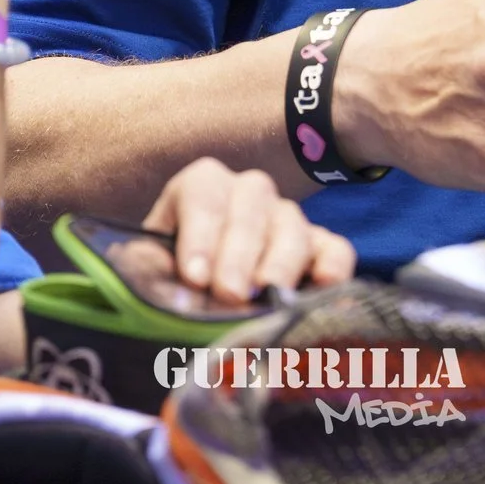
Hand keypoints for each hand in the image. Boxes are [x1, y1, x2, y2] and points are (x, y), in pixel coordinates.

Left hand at [142, 158, 354, 307]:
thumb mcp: (149, 270)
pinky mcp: (319, 248)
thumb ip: (152, 276)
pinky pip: (335, 248)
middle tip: (231, 295)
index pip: (203, 194)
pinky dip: (334, 266)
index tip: (195, 278)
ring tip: (270, 296)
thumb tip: (178, 295)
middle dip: (239, 253)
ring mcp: (287, 218)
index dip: (200, 234)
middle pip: (251, 207)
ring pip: (292, 225)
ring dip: (281, 262)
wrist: (197, 295)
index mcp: (202, 186)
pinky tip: (324, 288)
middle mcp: (248, 193)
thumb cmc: (169, 276)